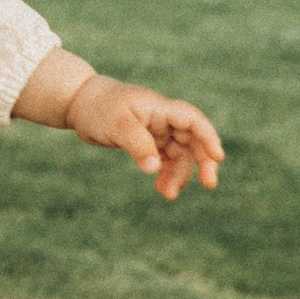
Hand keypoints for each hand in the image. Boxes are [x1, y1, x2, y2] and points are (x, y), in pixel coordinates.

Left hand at [66, 71, 223, 201]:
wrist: (81, 104)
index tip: (218, 157)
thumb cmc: (99, 109)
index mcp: (160, 108)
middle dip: (202, 162)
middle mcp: (164, 119)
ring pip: (180, 154)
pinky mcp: (149, 142)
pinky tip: (162, 188)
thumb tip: (154, 168)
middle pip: (193, 140)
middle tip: (209, 184)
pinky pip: (166, 160)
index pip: (193, 120)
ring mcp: (158, 131)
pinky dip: (166, 174)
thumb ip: (137, 146)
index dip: (208, 137)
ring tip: (167, 194)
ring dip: (179, 174)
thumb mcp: (117, 126)